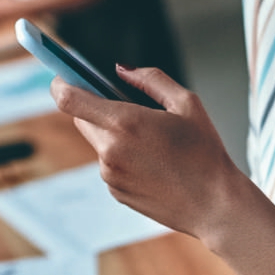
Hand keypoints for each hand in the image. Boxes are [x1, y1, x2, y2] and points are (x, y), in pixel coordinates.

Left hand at [51, 65, 242, 246]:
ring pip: (98, 142)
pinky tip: (153, 163)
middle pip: (80, 118)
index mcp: (124, 122)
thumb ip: (150, 79)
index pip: (68, 99)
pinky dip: (122, 158)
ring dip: (113, 135)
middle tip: (124, 105)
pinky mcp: (115, 191)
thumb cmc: (205, 153)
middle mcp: (110, 150)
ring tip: (152, 142)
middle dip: (94, 107)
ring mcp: (109, 174)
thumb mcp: (186, 103)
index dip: (60, 83)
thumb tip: (121, 69)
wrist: (215, 205)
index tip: (63, 75)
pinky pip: (109, 164)